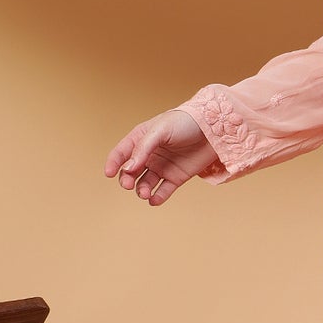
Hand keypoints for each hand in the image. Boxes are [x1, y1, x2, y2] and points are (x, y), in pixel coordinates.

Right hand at [104, 108, 218, 204]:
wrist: (213, 128)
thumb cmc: (185, 122)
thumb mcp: (160, 131)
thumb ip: (143, 149)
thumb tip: (127, 169)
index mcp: (141, 139)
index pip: (121, 153)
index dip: (113, 163)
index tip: (109, 174)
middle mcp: (149, 155)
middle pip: (130, 172)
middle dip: (127, 180)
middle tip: (128, 185)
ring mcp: (162, 167)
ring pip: (145, 184)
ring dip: (141, 190)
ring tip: (145, 194)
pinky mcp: (176, 177)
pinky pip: (163, 191)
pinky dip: (157, 198)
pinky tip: (154, 200)